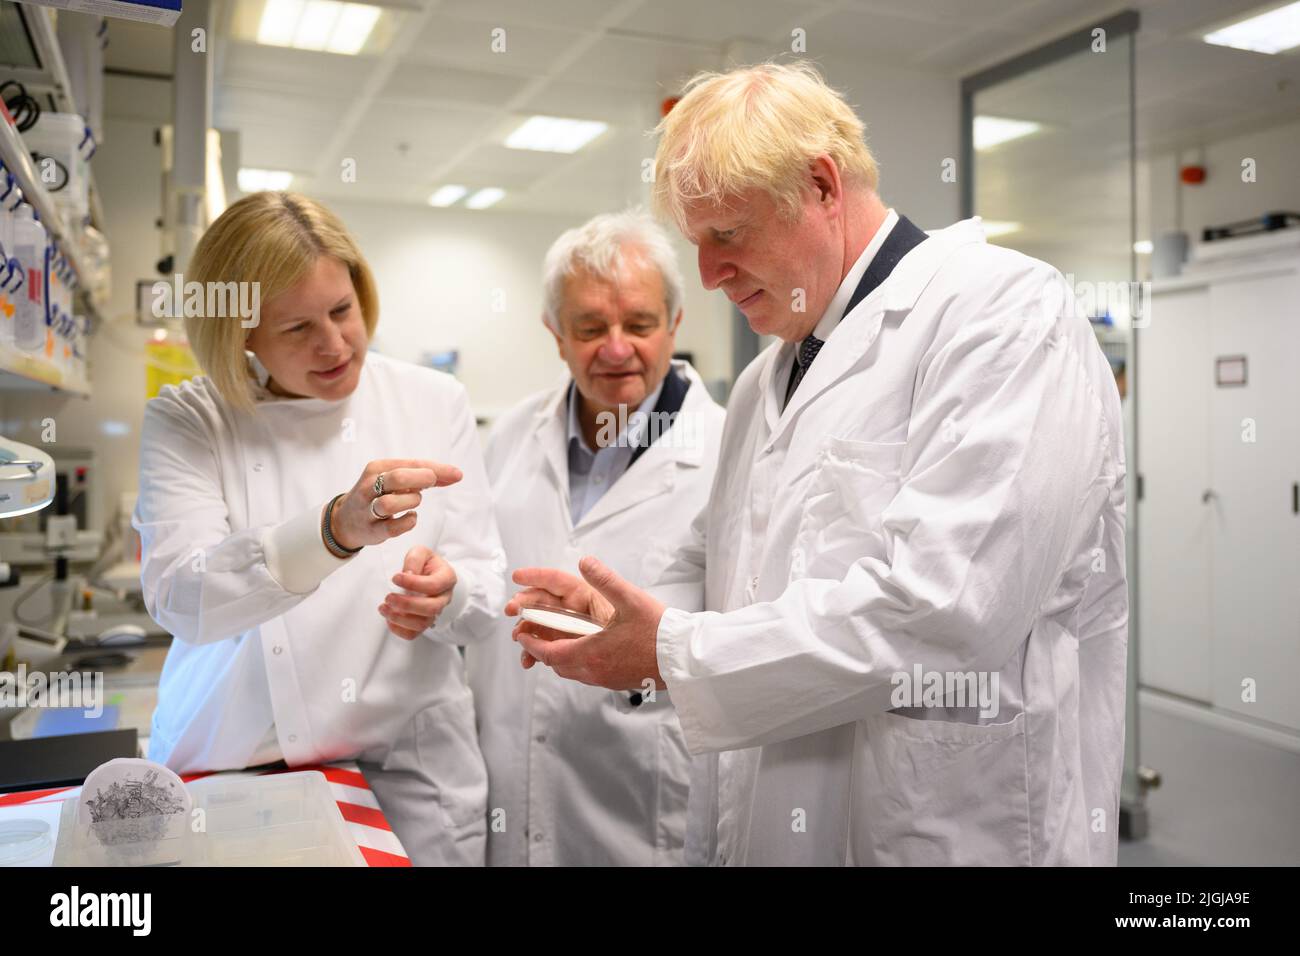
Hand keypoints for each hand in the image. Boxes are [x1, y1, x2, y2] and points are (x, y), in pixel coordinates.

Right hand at [332, 459, 461, 550]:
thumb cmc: (379, 495)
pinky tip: (410, 517)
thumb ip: (423, 475)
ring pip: (390, 504)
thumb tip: (454, 474)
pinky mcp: (371, 530)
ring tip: (413, 502)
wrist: (345, 520)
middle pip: (398, 478)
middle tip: (431, 484)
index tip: (457, 475)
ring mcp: (367, 509)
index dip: (437, 469)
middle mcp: (369, 485)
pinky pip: (392, 528)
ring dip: (410, 502)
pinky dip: (407, 522)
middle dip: (421, 480)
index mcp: (377, 467)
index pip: (411, 463)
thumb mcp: (395, 479)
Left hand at [379, 545, 456, 639]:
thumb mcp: (421, 552)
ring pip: (422, 624)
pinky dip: (398, 630)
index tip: (395, 577)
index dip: (413, 583)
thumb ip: (414, 560)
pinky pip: (413, 634)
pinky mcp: (423, 622)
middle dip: (407, 605)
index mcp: (447, 578)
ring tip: (384, 608)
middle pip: (431, 609)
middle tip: (389, 597)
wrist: (430, 575)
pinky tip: (388, 618)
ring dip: (400, 619)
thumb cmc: (426, 564)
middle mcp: (444, 598)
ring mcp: (435, 613)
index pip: (434, 585)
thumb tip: (408, 574)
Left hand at [508, 557, 665, 690]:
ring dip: (561, 658)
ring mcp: (606, 680)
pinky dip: (578, 663)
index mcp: (591, 652)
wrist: (683, 658)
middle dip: (544, 651)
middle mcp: (595, 671)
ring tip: (558, 641)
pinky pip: (588, 675)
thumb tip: (585, 562)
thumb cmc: (659, 631)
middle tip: (536, 636)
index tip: (522, 634)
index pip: (549, 652)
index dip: (532, 643)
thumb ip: (605, 579)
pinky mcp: (618, 683)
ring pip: (572, 672)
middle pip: (557, 665)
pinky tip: (588, 649)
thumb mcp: (631, 599)